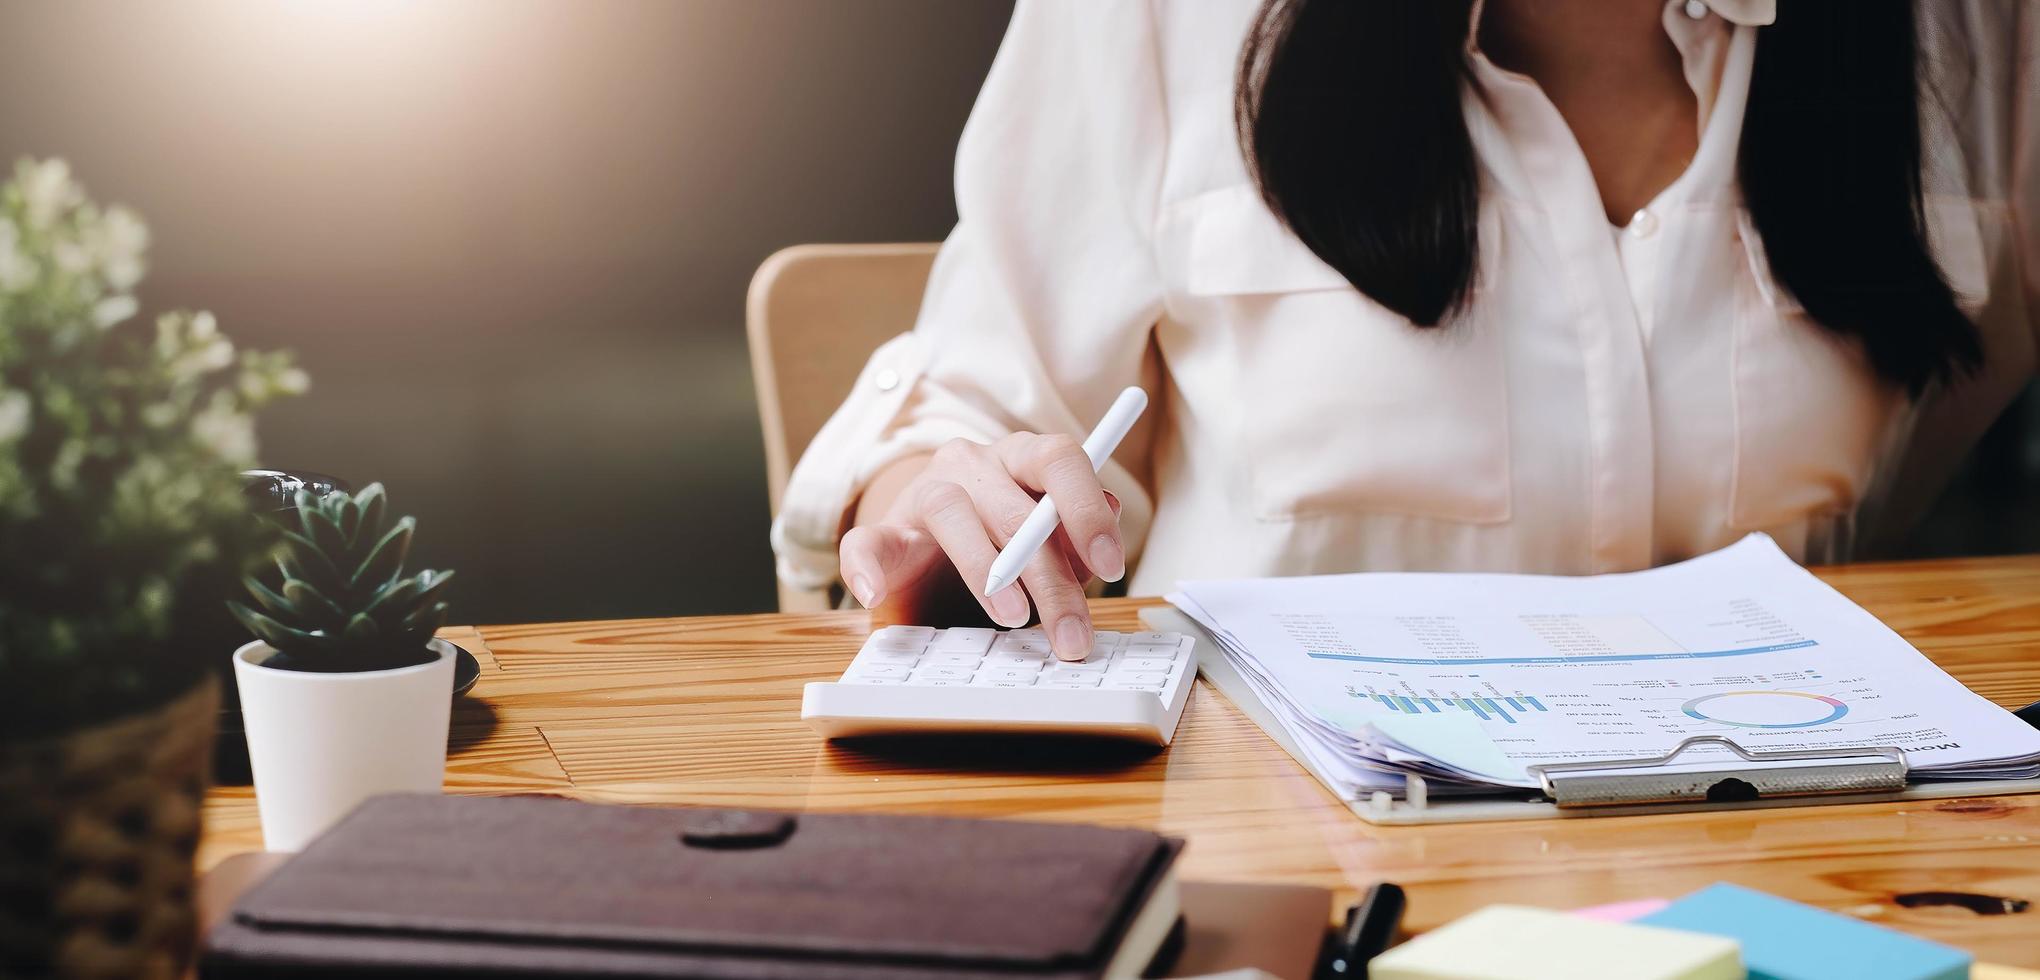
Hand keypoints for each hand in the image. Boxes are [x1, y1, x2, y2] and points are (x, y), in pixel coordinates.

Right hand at [839, 434, 1125, 659]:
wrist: (929, 566)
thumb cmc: (999, 556)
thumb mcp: (1046, 548)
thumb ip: (1073, 539)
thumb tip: (1106, 527)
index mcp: (1020, 459)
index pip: (1058, 458)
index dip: (1086, 508)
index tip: (1112, 565)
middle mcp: (972, 465)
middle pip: (1015, 508)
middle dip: (1051, 578)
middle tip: (1070, 634)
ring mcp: (921, 494)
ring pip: (950, 511)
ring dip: (985, 570)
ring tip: (1011, 617)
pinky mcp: (879, 534)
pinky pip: (864, 542)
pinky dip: (866, 568)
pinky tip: (875, 594)